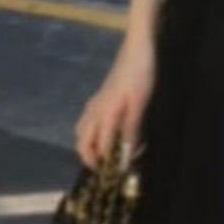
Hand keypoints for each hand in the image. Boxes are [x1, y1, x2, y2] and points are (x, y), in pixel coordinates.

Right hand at [74, 36, 154, 168]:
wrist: (137, 47)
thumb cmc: (141, 73)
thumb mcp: (141, 102)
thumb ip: (132, 127)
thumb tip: (127, 152)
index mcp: (105, 112)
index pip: (103, 146)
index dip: (110, 163)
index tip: (118, 176)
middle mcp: (95, 109)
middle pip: (83, 141)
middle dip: (90, 159)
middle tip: (105, 171)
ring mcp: (95, 102)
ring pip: (82, 131)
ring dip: (88, 147)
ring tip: (103, 158)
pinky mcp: (100, 97)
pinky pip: (87, 121)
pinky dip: (90, 134)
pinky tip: (104, 135)